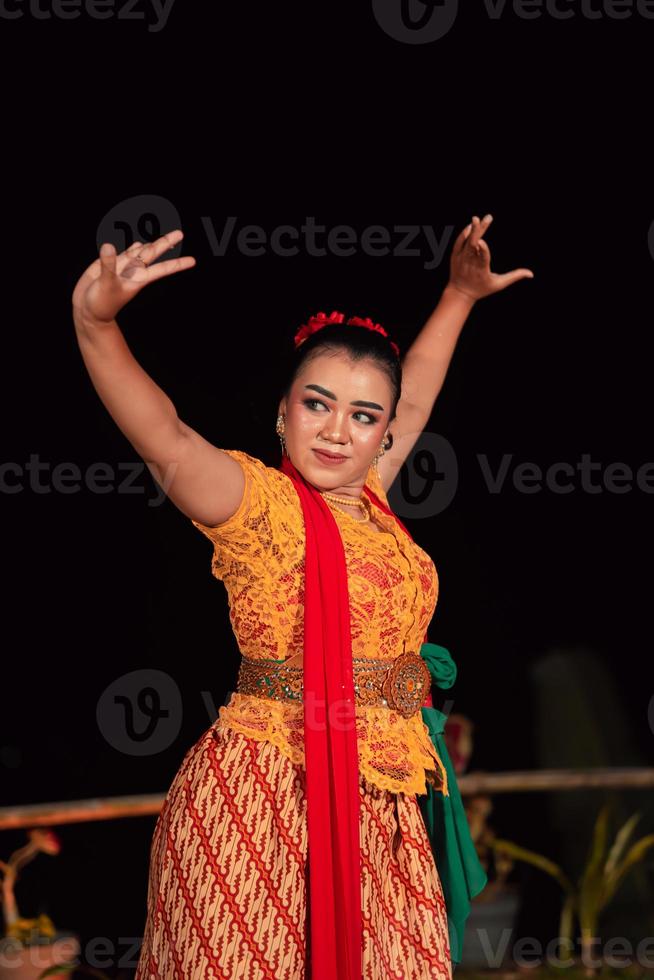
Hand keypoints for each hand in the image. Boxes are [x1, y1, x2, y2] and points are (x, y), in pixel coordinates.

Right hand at [71, 229, 195, 324]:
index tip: (194, 261)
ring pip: (141, 252)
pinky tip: (139, 243)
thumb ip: (108, 266)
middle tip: (181, 233)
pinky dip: (133, 247)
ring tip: (166, 238)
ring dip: (152, 244)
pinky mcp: (112, 265)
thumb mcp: (106, 285)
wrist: (89, 310)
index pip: (162, 268)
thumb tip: (109, 246)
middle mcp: (134, 271)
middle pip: (153, 254)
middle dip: (166, 243)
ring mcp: (123, 267)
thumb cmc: (101, 303)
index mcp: (138, 278)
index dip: (177, 264)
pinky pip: (126, 253)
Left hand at [447, 215, 533, 301]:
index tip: (482, 242)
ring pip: (466, 242)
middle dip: (480, 231)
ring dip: (472, 229)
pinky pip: (458, 243)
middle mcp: (470, 264)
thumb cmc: (482, 288)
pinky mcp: (455, 257)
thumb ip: (514, 276)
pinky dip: (463, 234)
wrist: (460, 293)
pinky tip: (471, 226)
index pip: (482, 259)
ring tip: (477, 218)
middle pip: (474, 245)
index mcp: (481, 271)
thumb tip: (531, 274)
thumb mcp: (499, 284)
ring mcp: (461, 260)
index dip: (482, 250)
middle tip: (487, 218)